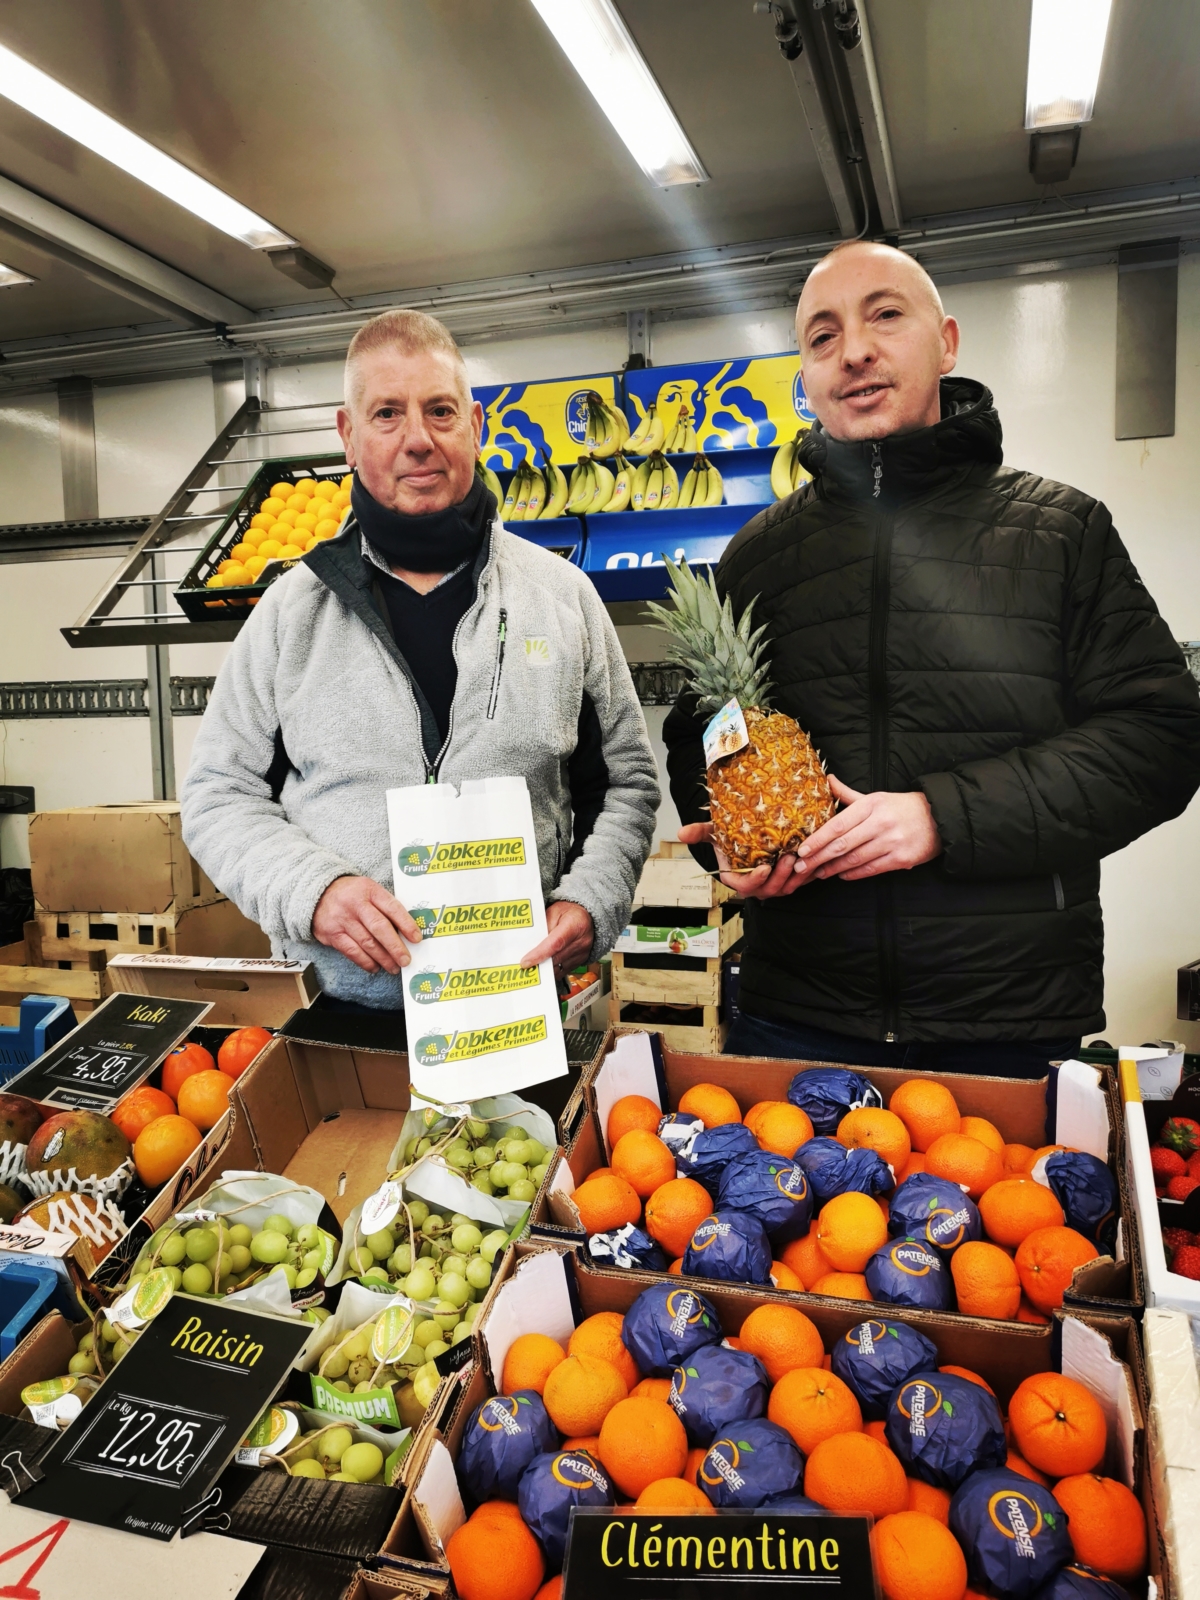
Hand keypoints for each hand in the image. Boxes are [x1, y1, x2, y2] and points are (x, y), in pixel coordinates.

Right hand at [311, 875, 422, 973]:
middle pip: (379, 928)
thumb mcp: (368, 889)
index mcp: (369, 890)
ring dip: (383, 958)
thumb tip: (406, 931)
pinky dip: (365, 962)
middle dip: (395, 947)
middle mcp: (356, 904)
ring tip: (394, 967)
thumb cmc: (351, 894)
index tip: (417, 938)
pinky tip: (375, 967)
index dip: (406, 924)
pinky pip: (352, 951)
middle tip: (406, 960)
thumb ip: (384, 906)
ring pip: (367, 943)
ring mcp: (343, 919)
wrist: (318, 893)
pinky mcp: (332, 934)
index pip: (391, 908)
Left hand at [520, 900, 594, 973]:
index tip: (526, 962)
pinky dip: (552, 970)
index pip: (555, 943)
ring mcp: (582, 953)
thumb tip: (530, 945)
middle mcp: (581, 941)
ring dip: (544, 969)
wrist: (586, 917)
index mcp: (575, 924)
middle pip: (556, 958)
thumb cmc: (568, 913)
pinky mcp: (580, 961)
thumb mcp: (553, 912)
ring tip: (532, 966)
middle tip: (523, 966)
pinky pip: (563, 971)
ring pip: (559, 967)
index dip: (539, 954)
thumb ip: (542, 927)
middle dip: (538, 963)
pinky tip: (543, 967)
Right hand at [677, 821, 808, 899]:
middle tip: (789, 859)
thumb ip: (700, 832)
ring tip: (801, 858)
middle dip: (780, 877)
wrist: (750, 838)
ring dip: (795, 877)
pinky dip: (807, 876)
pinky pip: (799, 883)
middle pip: (768, 890)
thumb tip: (681, 832)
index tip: (764, 867)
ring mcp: (773, 884)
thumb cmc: (732, 837)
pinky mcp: (788, 880)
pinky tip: (815, 862)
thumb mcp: (716, 832)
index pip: (744, 886)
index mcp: (737, 878)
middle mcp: (756, 885)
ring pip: (785, 888)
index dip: (755, 880)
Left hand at [796, 775, 941, 880]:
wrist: (940, 819)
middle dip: (819, 858)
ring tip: (818, 873)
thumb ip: (848, 794)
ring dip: (833, 869)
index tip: (802, 850)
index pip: (838, 824)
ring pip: (854, 859)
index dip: (818, 839)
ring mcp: (892, 842)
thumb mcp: (876, 797)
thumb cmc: (901, 807)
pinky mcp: (901, 859)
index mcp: (872, 805)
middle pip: (843, 844)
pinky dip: (853, 874)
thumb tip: (827, 780)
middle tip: (802, 867)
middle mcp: (881, 823)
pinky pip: (871, 869)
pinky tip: (841, 875)